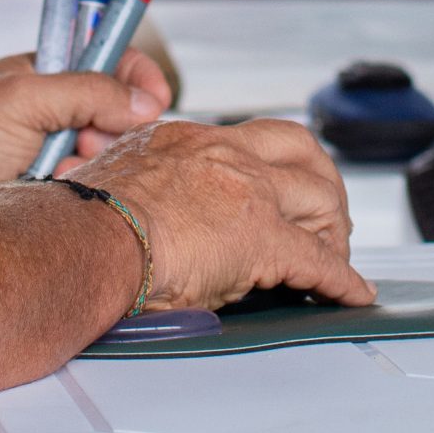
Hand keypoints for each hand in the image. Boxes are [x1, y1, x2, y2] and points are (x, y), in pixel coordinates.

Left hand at [0, 51, 168, 191]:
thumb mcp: (22, 101)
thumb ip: (85, 91)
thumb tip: (144, 101)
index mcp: (42, 71)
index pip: (107, 56)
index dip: (137, 74)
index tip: (158, 99)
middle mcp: (49, 107)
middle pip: (114, 108)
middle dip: (111, 128)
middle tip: (87, 143)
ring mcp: (47, 148)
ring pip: (103, 151)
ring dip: (92, 161)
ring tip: (58, 170)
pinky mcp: (46, 186)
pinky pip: (86, 184)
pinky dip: (78, 188)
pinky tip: (53, 191)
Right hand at [72, 118, 376, 312]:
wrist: (83, 241)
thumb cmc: (82, 226)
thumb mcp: (112, 184)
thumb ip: (140, 188)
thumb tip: (136, 210)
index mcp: (185, 139)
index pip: (248, 141)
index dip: (272, 167)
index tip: (276, 190)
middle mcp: (224, 152)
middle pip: (300, 149)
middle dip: (320, 182)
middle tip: (324, 217)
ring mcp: (248, 189)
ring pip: (320, 195)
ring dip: (334, 229)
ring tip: (335, 257)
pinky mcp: (264, 236)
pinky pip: (318, 258)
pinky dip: (341, 279)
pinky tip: (351, 293)